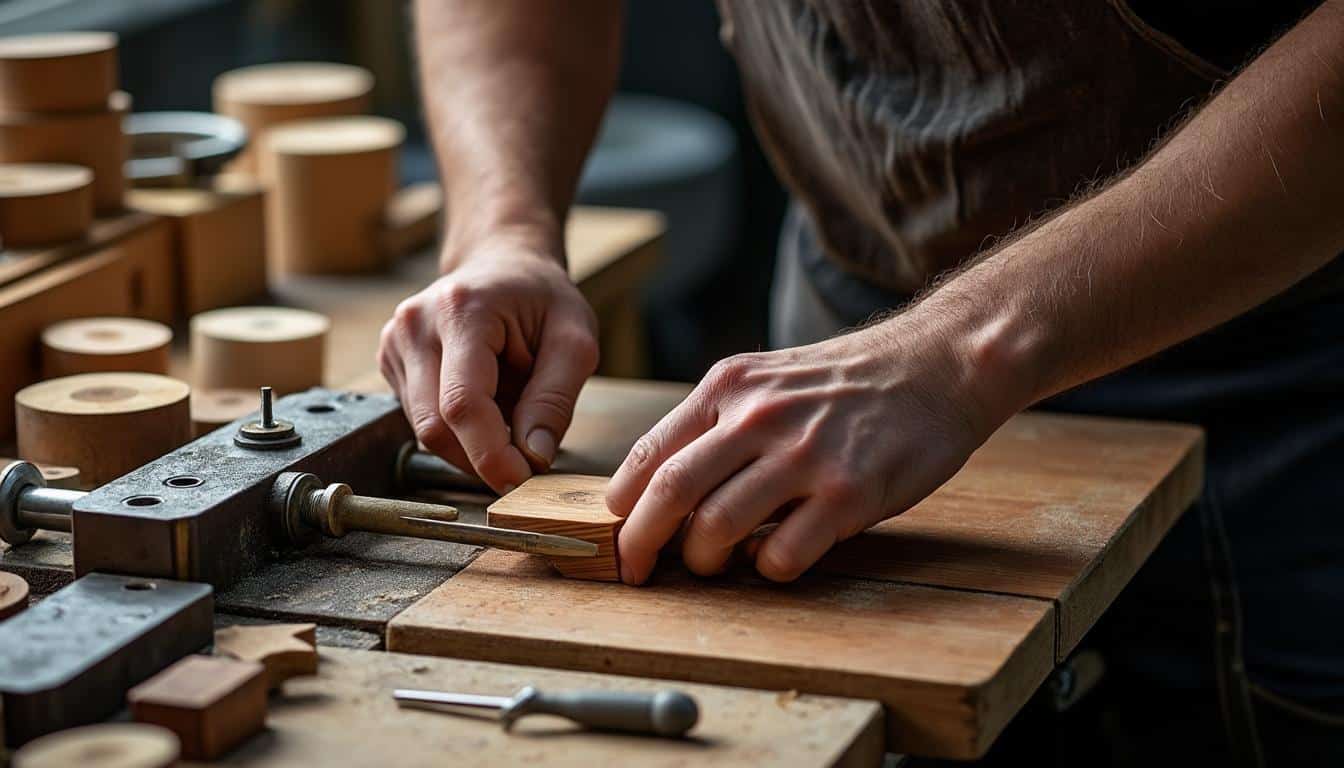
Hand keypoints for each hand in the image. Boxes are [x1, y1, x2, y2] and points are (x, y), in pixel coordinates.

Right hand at [378, 234, 598, 493]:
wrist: (503, 264)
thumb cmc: (542, 298)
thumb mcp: (575, 339)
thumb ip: (556, 398)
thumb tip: (534, 454)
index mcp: (461, 311)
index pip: (463, 403)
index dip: (490, 454)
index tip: (522, 479)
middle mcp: (414, 325)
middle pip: (435, 426)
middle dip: (481, 458)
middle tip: (524, 463)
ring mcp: (395, 343)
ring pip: (425, 431)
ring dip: (471, 445)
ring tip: (510, 416)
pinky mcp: (391, 362)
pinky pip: (421, 420)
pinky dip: (457, 431)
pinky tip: (485, 406)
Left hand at [605, 318, 1008, 583]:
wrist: (937, 365)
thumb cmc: (846, 382)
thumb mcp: (768, 380)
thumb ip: (717, 424)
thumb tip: (658, 488)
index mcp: (729, 387)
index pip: (650, 454)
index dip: (623, 506)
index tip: (616, 535)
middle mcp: (759, 417)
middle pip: (670, 494)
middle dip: (641, 544)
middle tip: (636, 570)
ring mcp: (804, 456)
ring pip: (718, 529)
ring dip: (704, 561)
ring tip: (714, 564)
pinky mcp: (848, 494)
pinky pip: (783, 556)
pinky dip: (768, 570)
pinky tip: (778, 557)